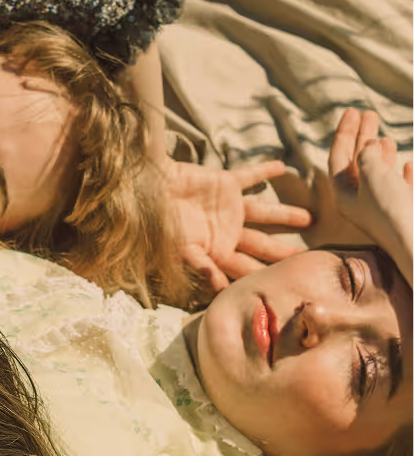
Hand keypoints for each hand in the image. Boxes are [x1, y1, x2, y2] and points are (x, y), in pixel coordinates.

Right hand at [152, 159, 310, 302]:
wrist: (148, 191)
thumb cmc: (160, 225)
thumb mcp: (180, 249)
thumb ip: (202, 266)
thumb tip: (220, 289)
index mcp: (216, 251)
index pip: (245, 267)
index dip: (263, 274)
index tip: (286, 282)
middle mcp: (226, 232)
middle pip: (260, 244)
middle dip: (281, 251)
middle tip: (307, 257)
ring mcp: (227, 208)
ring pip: (262, 213)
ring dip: (284, 214)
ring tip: (308, 217)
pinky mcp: (224, 183)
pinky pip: (249, 176)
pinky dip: (265, 171)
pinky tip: (283, 167)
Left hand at [329, 108, 411, 285]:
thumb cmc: (391, 209)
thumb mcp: (371, 174)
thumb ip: (366, 155)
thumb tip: (370, 146)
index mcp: (345, 197)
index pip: (338, 159)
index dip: (344, 133)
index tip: (352, 110)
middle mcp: (361, 205)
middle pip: (357, 165)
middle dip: (362, 138)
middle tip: (369, 113)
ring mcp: (384, 210)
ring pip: (379, 177)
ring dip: (381, 155)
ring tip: (385, 137)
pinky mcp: (406, 213)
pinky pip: (401, 191)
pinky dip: (402, 176)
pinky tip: (407, 165)